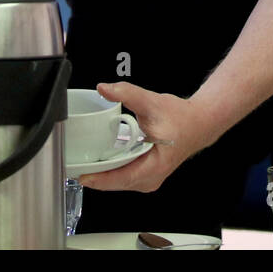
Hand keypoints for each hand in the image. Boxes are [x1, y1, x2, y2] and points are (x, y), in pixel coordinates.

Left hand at [77, 82, 217, 192]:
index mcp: (155, 166)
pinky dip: (110, 170)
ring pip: (119, 181)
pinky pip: (123, 176)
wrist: (198, 123)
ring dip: (101, 174)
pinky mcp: (145, 174)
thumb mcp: (152, 103)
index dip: (100, 179)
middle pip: (117, 182)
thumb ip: (127, 93)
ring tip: (82, 162)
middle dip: (95, 175)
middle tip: (74, 164)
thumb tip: (105, 89)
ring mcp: (148, 178)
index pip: (122, 178)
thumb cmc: (181, 118)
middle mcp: (151, 177)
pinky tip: (99, 161)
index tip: (82, 175)